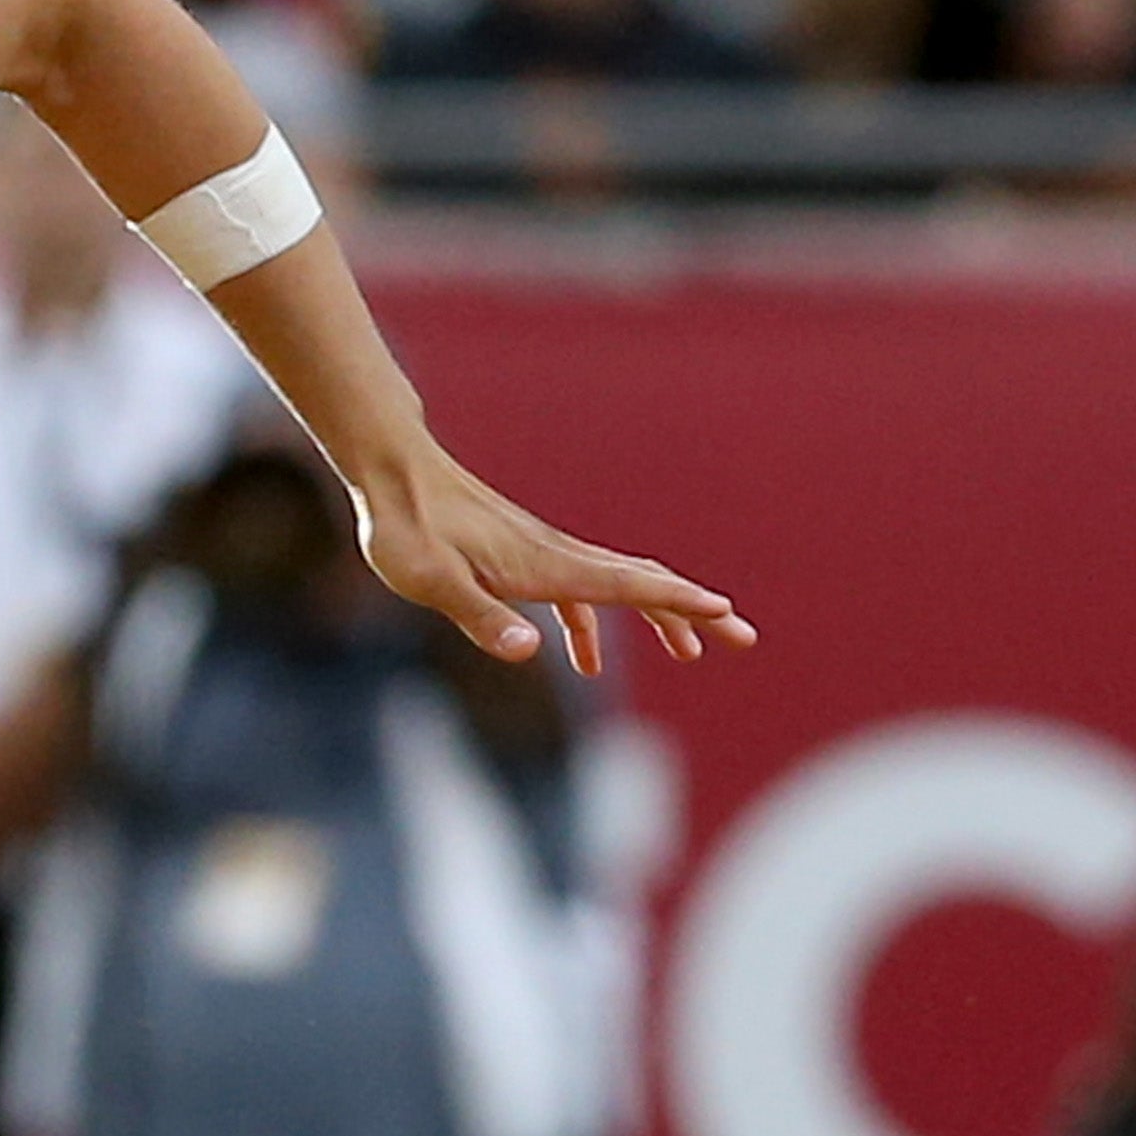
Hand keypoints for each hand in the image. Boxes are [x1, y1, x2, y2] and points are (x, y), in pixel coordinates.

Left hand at [352, 440, 753, 678]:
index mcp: (546, 565)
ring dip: (655, 616)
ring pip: (615, 585)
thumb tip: (532, 652)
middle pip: (641, 583)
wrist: (392, 475)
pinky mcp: (520, 557)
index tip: (726, 614)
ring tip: (689, 652)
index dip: (677, 601)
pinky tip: (583, 660)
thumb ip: (483, 617)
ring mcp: (542, 554)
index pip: (628, 585)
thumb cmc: (407, 530)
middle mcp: (556, 555)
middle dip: (692, 612)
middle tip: (742, 639)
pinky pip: (573, 592)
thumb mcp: (432, 583)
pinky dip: (592, 623)